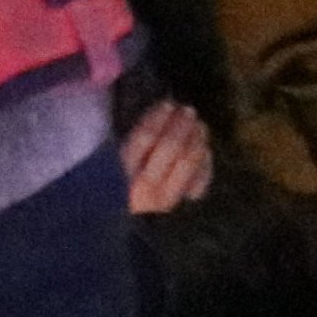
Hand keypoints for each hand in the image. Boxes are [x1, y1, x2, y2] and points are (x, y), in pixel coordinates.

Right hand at [119, 98, 215, 217]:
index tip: (167, 104)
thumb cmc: (114, 180)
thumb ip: (131, 139)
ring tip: (198, 124)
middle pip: (171, 147)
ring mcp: (166, 198)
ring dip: (197, 137)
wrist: (121, 213)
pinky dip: (205, 158)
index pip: (145, 138)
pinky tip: (203, 146)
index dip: (159, 118)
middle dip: (181, 125)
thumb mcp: (110, 159)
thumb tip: (162, 109)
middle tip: (187, 110)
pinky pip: (202, 176)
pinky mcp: (181, 202)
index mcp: (119, 174)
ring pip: (189, 160)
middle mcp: (144, 189)